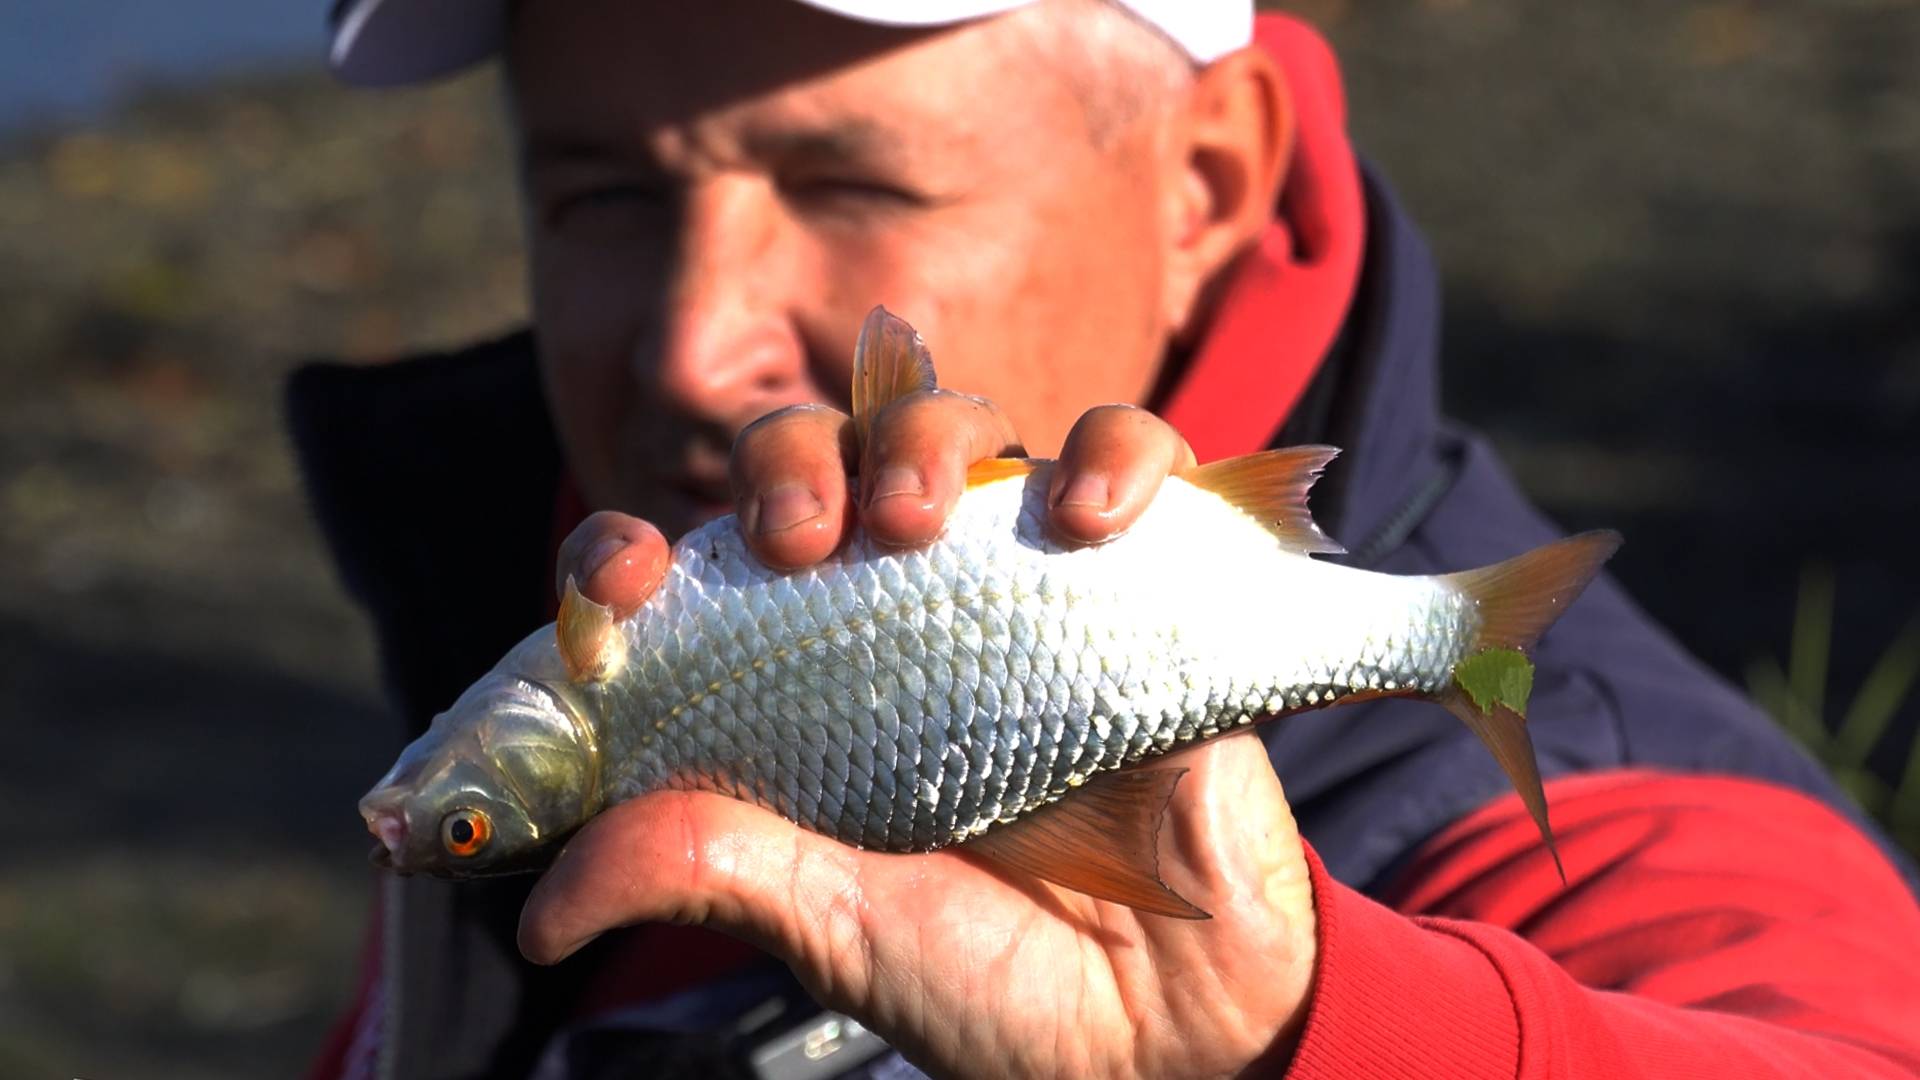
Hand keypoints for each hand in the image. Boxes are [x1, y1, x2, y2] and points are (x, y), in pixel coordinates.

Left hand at [529, 397, 1318, 1077]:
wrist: (1171, 1033)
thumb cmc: (996, 982)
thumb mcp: (829, 930)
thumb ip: (707, 872)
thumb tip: (544, 905)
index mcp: (802, 690)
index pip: (693, 570)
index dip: (631, 553)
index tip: (621, 586)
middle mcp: (899, 620)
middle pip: (822, 457)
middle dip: (792, 461)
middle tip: (801, 542)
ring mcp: (1021, 591)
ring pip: (957, 429)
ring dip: (926, 438)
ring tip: (922, 521)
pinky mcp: (1147, 584)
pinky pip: (1133, 458)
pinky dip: (1114, 454)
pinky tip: (1087, 517)